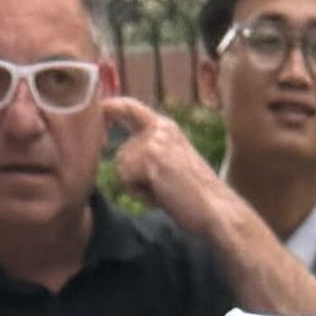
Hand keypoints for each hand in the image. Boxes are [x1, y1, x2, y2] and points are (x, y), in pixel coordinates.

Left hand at [101, 93, 234, 234]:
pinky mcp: (149, 157)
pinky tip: (161, 195)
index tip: (99, 110)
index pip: (132, 108)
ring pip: (122, 168)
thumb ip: (151, 153)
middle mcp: (159, 128)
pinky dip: (140, 194)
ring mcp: (153, 141)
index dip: (112, 108)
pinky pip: (126, 179)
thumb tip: (122, 158)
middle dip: (133, 177)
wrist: (216, 208)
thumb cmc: (197, 196)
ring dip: (138, 187)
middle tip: (162, 188)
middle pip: (121, 153)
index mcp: (166, 127)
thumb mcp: (173, 163)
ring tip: (164, 191)